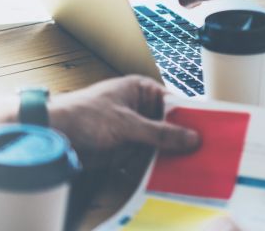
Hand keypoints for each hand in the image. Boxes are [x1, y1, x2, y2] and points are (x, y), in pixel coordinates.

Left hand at [51, 76, 199, 166]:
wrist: (52, 135)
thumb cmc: (84, 116)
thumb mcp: (126, 123)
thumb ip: (160, 132)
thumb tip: (191, 137)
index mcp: (142, 90)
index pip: (176, 103)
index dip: (193, 118)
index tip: (212, 132)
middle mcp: (140, 108)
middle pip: (171, 125)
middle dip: (184, 139)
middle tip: (207, 153)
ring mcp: (133, 129)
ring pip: (161, 143)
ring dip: (172, 155)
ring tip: (194, 167)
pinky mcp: (125, 149)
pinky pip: (148, 157)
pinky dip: (157, 165)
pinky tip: (171, 174)